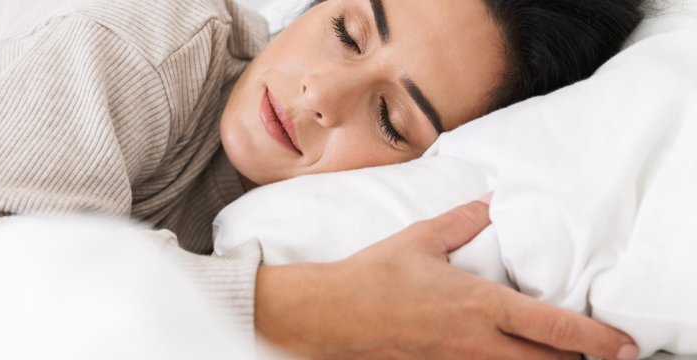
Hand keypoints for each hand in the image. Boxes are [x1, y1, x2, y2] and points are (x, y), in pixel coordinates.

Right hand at [254, 196, 639, 358]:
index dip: (597, 339)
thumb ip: (463, 221)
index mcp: (480, 305)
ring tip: (552, 354)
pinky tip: (500, 355)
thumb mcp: (420, 240)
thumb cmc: (371, 276)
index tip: (622, 344)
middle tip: (598, 351)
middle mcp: (476, 343)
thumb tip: (490, 202)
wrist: (327, 314)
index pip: (555, 328)